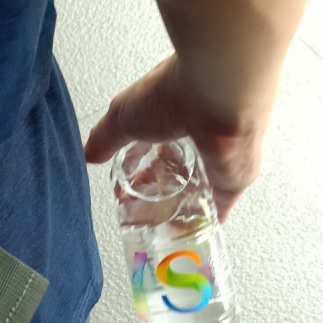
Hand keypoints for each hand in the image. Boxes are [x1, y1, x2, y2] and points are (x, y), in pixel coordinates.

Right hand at [83, 54, 270, 222]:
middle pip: (174, 170)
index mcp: (172, 115)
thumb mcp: (122, 117)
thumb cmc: (172, 95)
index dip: (135, 169)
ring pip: (197, 186)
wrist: (217, 97)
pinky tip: (197, 227)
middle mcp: (197, 134)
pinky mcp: (233, 176)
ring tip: (161, 224)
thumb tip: (88, 153)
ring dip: (179, 204)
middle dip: (156, 190)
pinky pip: (222, 203)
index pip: (152, 147)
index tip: (123, 189)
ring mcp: (217, 156)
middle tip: (139, 211)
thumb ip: (105, 137)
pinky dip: (209, 216)